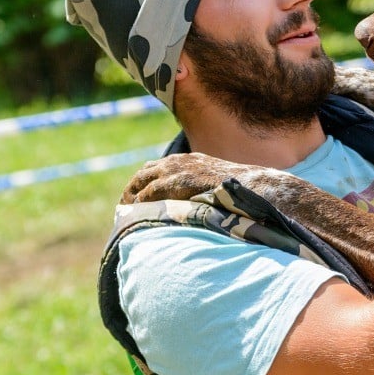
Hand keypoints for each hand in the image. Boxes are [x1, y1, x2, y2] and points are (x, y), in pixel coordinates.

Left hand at [121, 152, 252, 202]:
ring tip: (124, 212)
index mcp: (188, 160)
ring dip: (131, 197)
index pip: (155, 168)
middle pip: (143, 173)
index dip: (142, 183)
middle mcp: (178, 161)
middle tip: (124, 206)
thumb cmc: (238, 189)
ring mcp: (176, 170)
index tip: (134, 197)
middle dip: (131, 189)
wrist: (250, 186)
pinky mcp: (176, 181)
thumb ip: (201, 187)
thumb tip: (195, 203)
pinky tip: (136, 214)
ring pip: (142, 182)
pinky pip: (149, 193)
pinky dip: (140, 203)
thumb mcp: (215, 183)